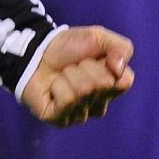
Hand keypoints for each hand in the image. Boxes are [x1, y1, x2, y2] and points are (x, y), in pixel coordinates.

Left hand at [21, 25, 135, 126]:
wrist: (34, 50)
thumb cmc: (67, 47)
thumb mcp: (99, 38)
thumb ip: (121, 48)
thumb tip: (119, 69)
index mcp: (112, 88)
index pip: (124, 80)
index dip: (105, 63)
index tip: (92, 58)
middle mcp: (99, 105)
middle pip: (101, 83)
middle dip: (84, 66)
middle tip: (72, 66)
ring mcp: (80, 115)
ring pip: (83, 90)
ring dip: (68, 74)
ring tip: (61, 75)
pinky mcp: (60, 120)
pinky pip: (66, 99)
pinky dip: (57, 86)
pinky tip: (52, 87)